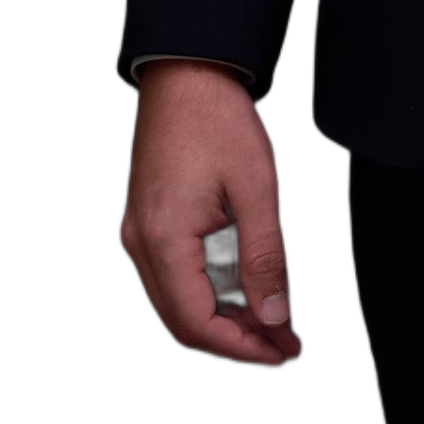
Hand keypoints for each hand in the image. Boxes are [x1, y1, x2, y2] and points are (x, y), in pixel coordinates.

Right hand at [118, 61, 302, 369]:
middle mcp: (140, 245)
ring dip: (226, 316)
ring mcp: (139, 233)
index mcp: (163, 241)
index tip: (280, 353)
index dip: (240, 348)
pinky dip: (211, 287)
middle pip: (183, 321)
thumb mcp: (256, 187)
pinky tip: (244, 278)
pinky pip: (176, 273)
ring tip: (273, 318)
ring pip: (179, 301)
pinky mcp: (147, 221)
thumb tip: (275, 316)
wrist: (187, 71)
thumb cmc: (217, 118)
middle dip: (236, 339)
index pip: (196, 324)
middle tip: (284, 345)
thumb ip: (265, 257)